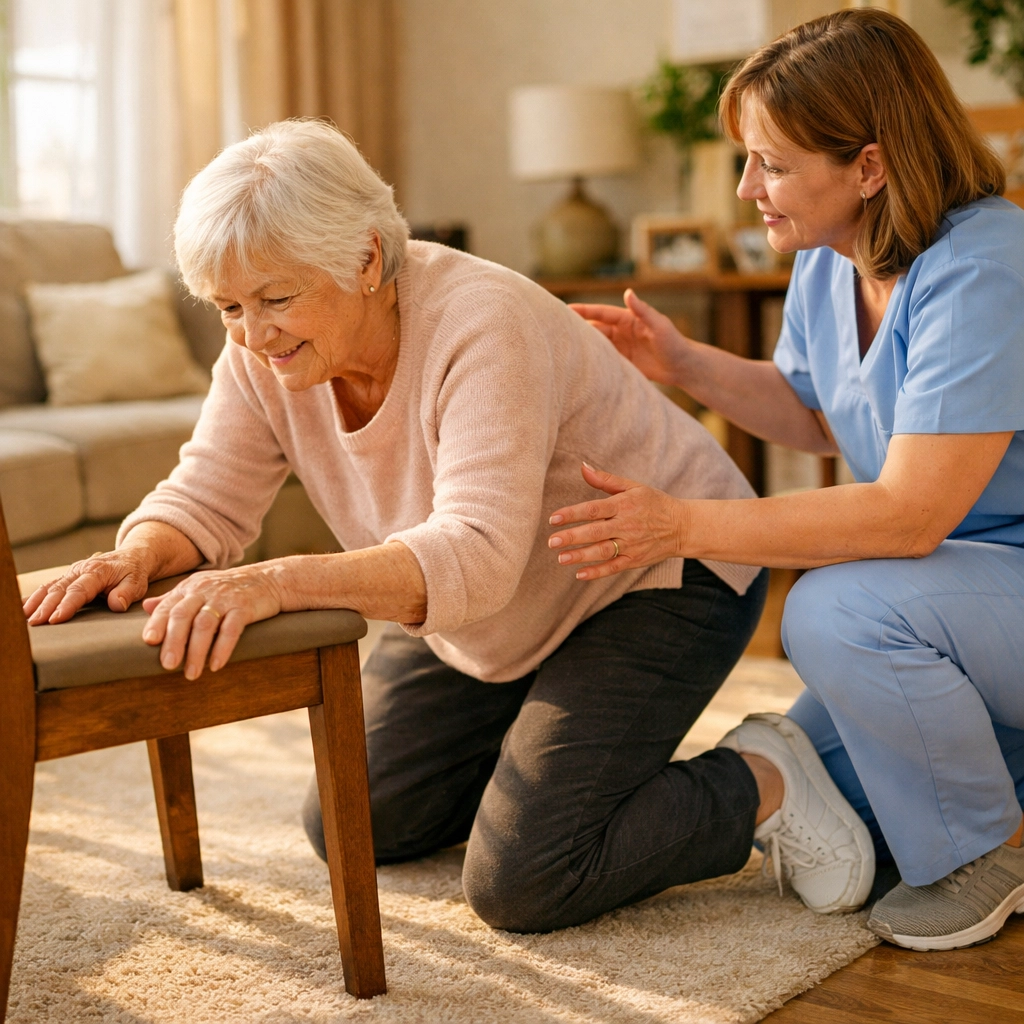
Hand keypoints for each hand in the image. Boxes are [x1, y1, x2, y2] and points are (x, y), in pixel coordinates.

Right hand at [23, 549, 152, 624]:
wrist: (132, 556)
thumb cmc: (133, 572)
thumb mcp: (137, 582)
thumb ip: (127, 592)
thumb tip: (117, 604)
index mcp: (97, 571)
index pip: (79, 590)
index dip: (67, 605)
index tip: (55, 619)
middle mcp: (81, 570)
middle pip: (60, 589)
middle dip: (45, 606)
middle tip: (35, 623)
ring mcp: (72, 572)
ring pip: (51, 586)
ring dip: (37, 602)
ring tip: (27, 618)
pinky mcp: (68, 576)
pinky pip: (49, 585)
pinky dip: (36, 596)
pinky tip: (26, 608)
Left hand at [140, 565, 283, 679]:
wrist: (270, 579)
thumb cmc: (230, 588)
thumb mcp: (200, 587)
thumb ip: (174, 598)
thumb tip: (146, 607)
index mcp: (190, 588)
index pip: (169, 605)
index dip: (158, 623)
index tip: (150, 641)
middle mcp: (205, 591)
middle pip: (183, 615)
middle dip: (174, 641)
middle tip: (168, 665)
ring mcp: (225, 599)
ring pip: (205, 624)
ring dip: (197, 651)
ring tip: (191, 673)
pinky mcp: (245, 607)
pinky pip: (232, 629)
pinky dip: (222, 648)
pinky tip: (216, 665)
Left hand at [548, 463, 687, 579]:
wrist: (682, 526)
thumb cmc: (654, 503)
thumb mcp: (633, 486)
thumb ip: (606, 480)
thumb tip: (583, 467)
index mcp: (624, 505)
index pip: (594, 509)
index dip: (573, 514)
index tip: (554, 518)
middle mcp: (627, 525)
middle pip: (596, 531)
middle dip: (573, 537)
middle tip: (552, 541)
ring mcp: (631, 544)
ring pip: (603, 551)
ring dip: (581, 555)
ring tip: (561, 558)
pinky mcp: (635, 560)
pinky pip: (614, 567)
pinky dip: (597, 572)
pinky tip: (579, 574)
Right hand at [569, 289, 688, 386]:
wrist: (684, 367)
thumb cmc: (675, 343)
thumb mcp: (660, 325)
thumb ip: (643, 310)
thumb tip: (628, 292)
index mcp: (629, 320)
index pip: (602, 313)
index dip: (584, 311)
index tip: (566, 309)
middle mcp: (623, 332)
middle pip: (596, 328)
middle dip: (578, 328)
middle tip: (558, 329)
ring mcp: (622, 347)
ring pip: (598, 345)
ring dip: (584, 346)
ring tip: (565, 348)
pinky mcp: (624, 363)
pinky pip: (605, 360)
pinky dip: (594, 361)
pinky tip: (581, 365)